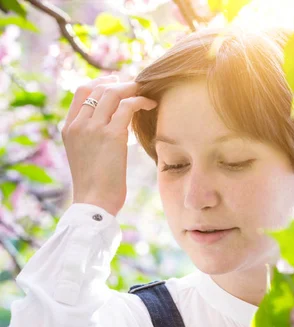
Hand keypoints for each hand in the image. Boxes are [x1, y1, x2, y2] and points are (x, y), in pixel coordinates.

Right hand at [61, 73, 157, 216]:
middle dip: (119, 83)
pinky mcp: (112, 135)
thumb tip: (112, 126)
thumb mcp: (84, 157)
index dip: (100, 82)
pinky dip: (140, 101)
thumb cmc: (94, 187)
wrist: (94, 203)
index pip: (82, 92)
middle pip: (98, 88)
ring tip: (145, 93)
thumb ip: (90, 138)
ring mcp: (94, 128)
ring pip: (113, 93)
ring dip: (132, 89)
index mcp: (69, 129)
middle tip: (135, 85)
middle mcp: (79, 124)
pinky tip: (150, 105)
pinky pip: (127, 106)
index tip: (115, 83)